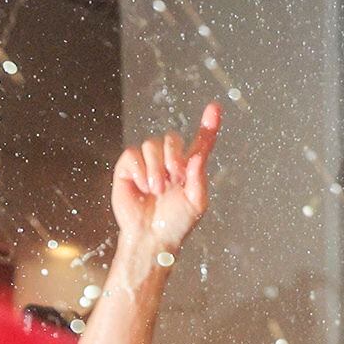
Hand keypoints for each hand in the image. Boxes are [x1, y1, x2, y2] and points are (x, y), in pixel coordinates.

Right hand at [109, 103, 220, 266]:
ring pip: (151, 144)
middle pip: (171, 138)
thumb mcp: (196, 202)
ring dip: (156, 169)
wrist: (150, 236)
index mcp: (189, 167)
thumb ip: (199, 177)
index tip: (215, 108)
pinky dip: (140, 171)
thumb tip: (196, 157)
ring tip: (157, 191)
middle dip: (173, 157)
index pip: (200, 141)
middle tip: (174, 180)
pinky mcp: (129, 166)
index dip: (208, 124)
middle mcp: (168, 160)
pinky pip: (133, 153)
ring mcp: (148, 162)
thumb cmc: (176, 223)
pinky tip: (143, 188)